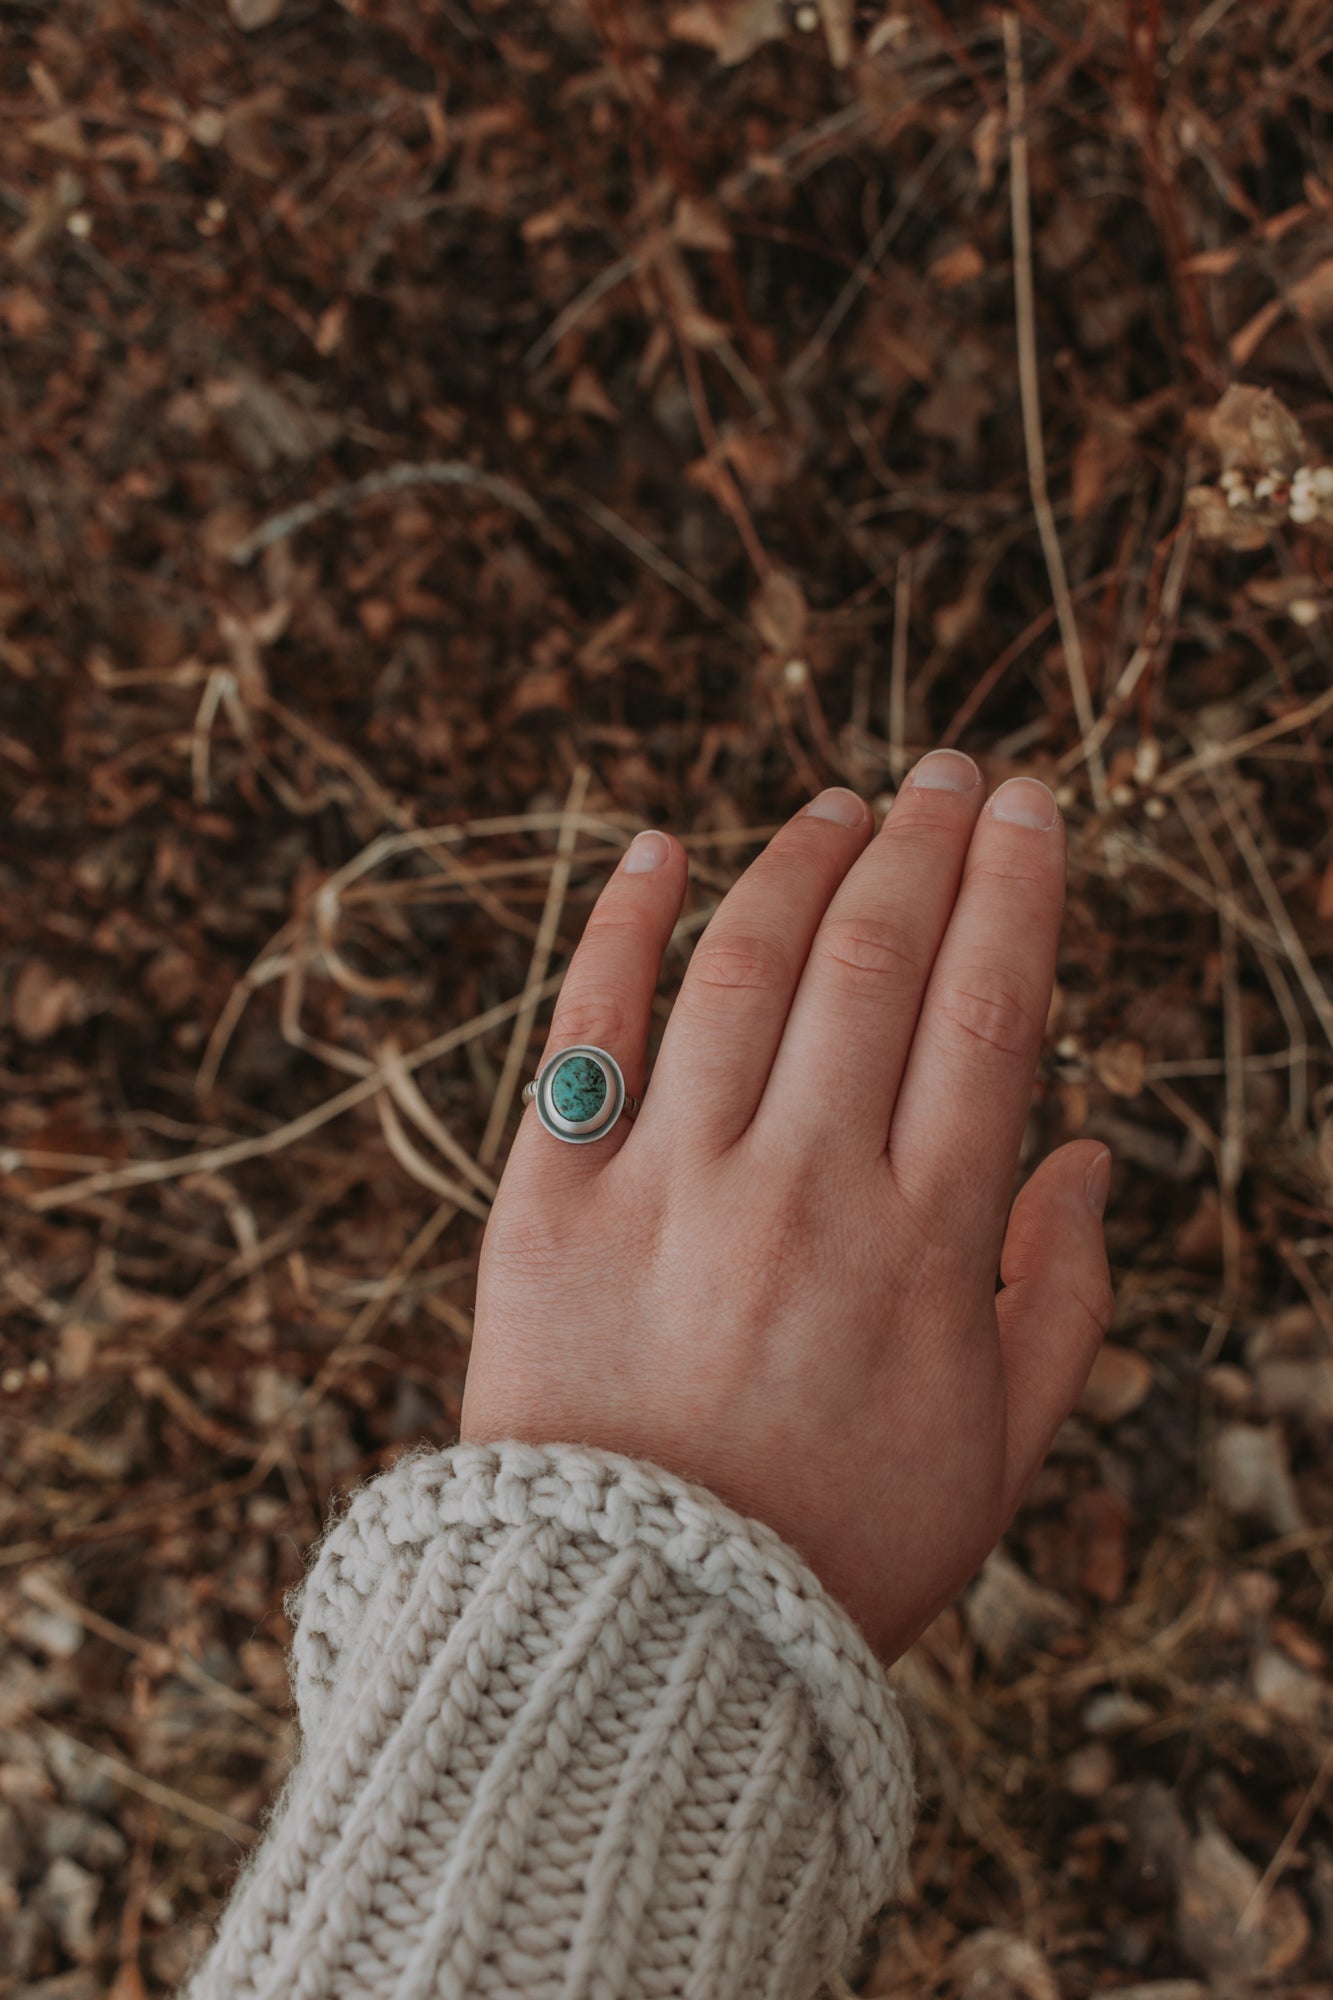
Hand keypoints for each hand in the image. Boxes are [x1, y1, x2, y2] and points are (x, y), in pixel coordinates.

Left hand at [462, 752, 1114, 1662]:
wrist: (636, 1644)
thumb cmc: (834, 1549)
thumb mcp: (997, 1455)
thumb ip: (1062, 1299)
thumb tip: (1095, 1154)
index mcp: (924, 1246)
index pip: (989, 1011)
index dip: (1018, 889)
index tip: (1031, 809)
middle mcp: (800, 1190)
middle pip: (876, 962)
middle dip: (926, 843)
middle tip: (951, 774)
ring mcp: (666, 1188)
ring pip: (743, 970)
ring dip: (799, 863)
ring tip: (839, 804)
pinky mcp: (547, 1204)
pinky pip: (584, 1033)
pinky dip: (618, 927)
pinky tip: (656, 849)